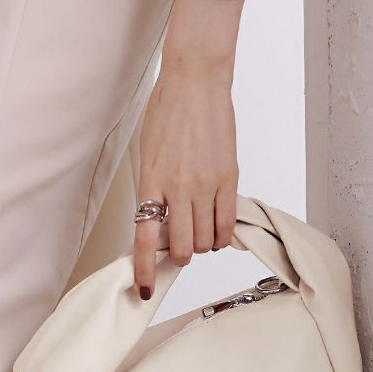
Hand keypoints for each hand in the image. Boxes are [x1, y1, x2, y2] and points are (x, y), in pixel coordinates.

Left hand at [133, 59, 238, 299]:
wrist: (196, 81)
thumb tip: (157, 223)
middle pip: (179, 248)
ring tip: (198, 231)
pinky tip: (216, 231)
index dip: (144, 270)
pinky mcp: (228, 178)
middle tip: (177, 247)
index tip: (144, 290)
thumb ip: (152, 190)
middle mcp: (178, 188)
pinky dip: (220, 237)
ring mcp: (205, 185)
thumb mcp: (147, 154)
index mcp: (151, 182)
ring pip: (203, 241)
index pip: (145, 240)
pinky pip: (226, 225)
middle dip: (177, 256)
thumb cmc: (166, 113)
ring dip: (199, 245)